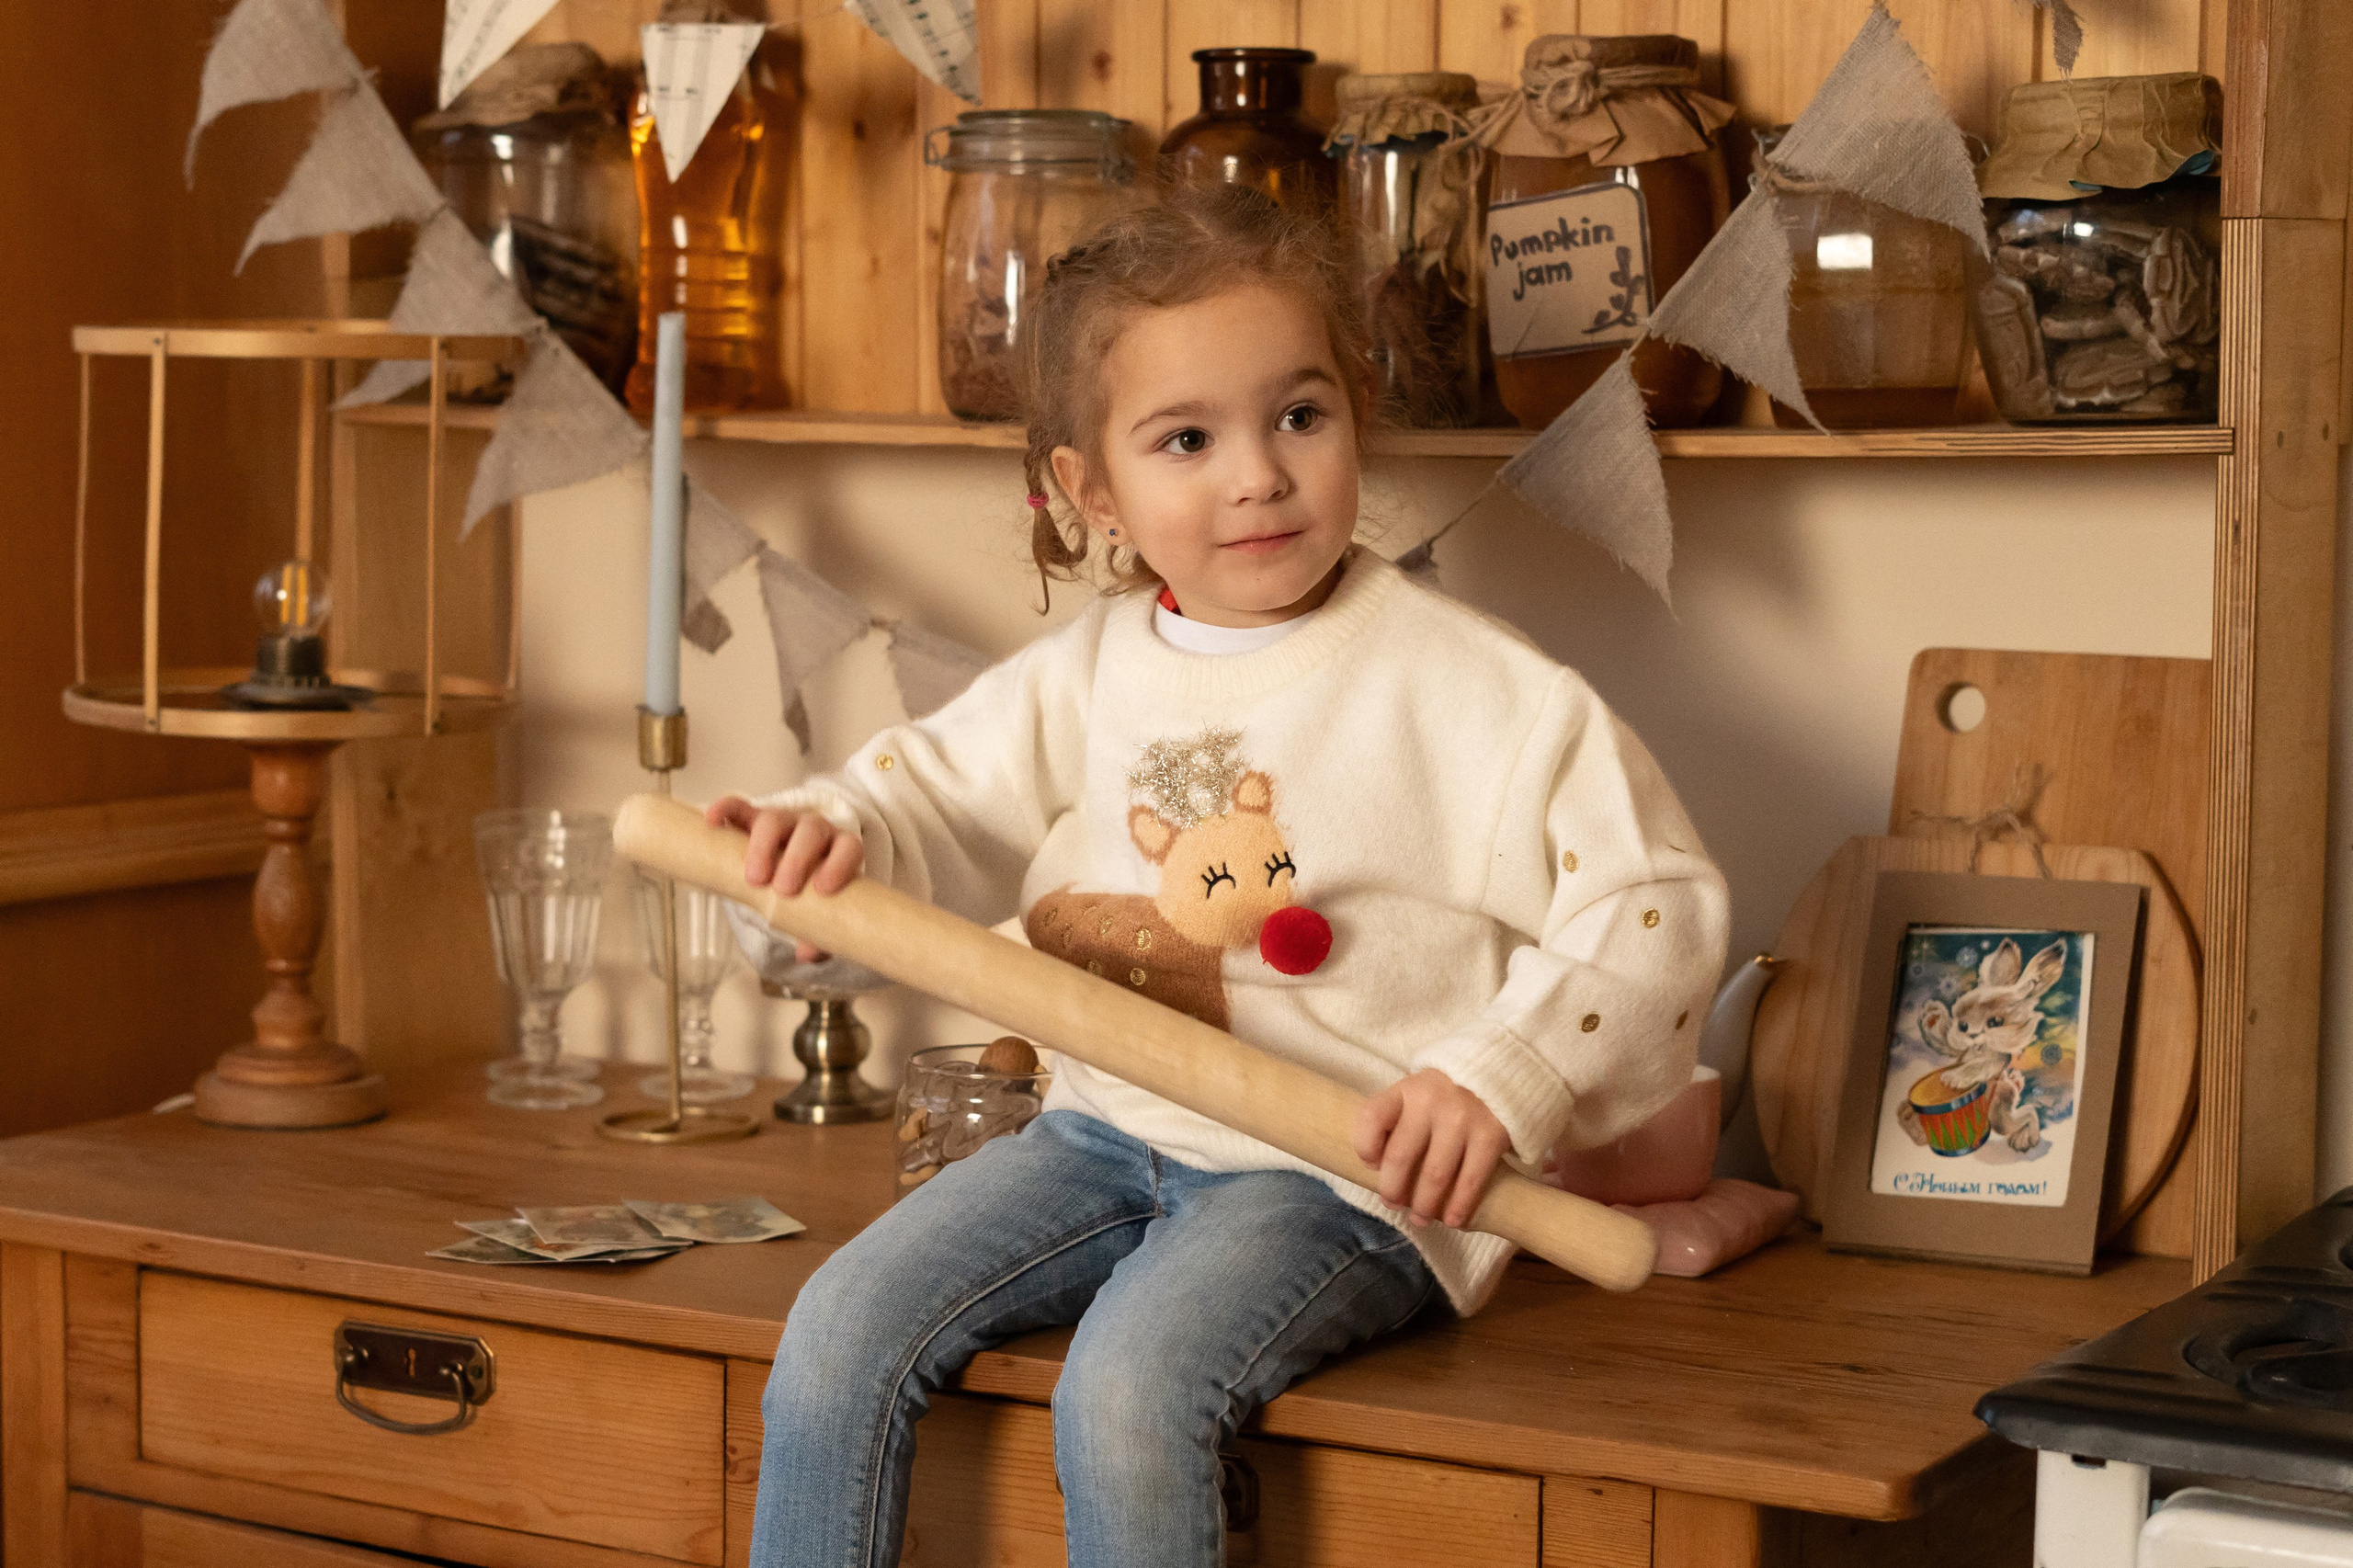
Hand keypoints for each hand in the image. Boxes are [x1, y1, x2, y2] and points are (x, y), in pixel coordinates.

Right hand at [705, 796, 863, 965]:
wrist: (789, 872)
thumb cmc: (810, 895)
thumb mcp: (819, 913)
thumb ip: (819, 935)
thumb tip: (807, 954)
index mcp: (839, 849)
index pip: (848, 848)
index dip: (839, 865)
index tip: (823, 890)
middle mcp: (813, 830)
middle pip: (810, 830)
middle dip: (798, 858)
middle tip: (783, 890)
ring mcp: (783, 821)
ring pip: (774, 819)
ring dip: (764, 846)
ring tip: (753, 879)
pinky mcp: (752, 818)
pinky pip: (739, 808)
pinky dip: (726, 810)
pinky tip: (713, 821)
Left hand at [1353, 1069, 1511, 1229]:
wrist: (1501, 1070)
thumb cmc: (1448, 1090)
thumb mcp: (1418, 1090)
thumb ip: (1399, 1117)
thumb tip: (1379, 1167)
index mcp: (1407, 1088)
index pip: (1371, 1117)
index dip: (1365, 1147)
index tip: (1372, 1166)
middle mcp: (1430, 1101)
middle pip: (1400, 1156)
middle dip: (1393, 1189)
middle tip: (1393, 1204)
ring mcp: (1462, 1118)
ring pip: (1435, 1175)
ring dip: (1424, 1205)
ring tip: (1420, 1218)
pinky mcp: (1491, 1135)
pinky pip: (1470, 1180)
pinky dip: (1459, 1206)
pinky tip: (1453, 1220)